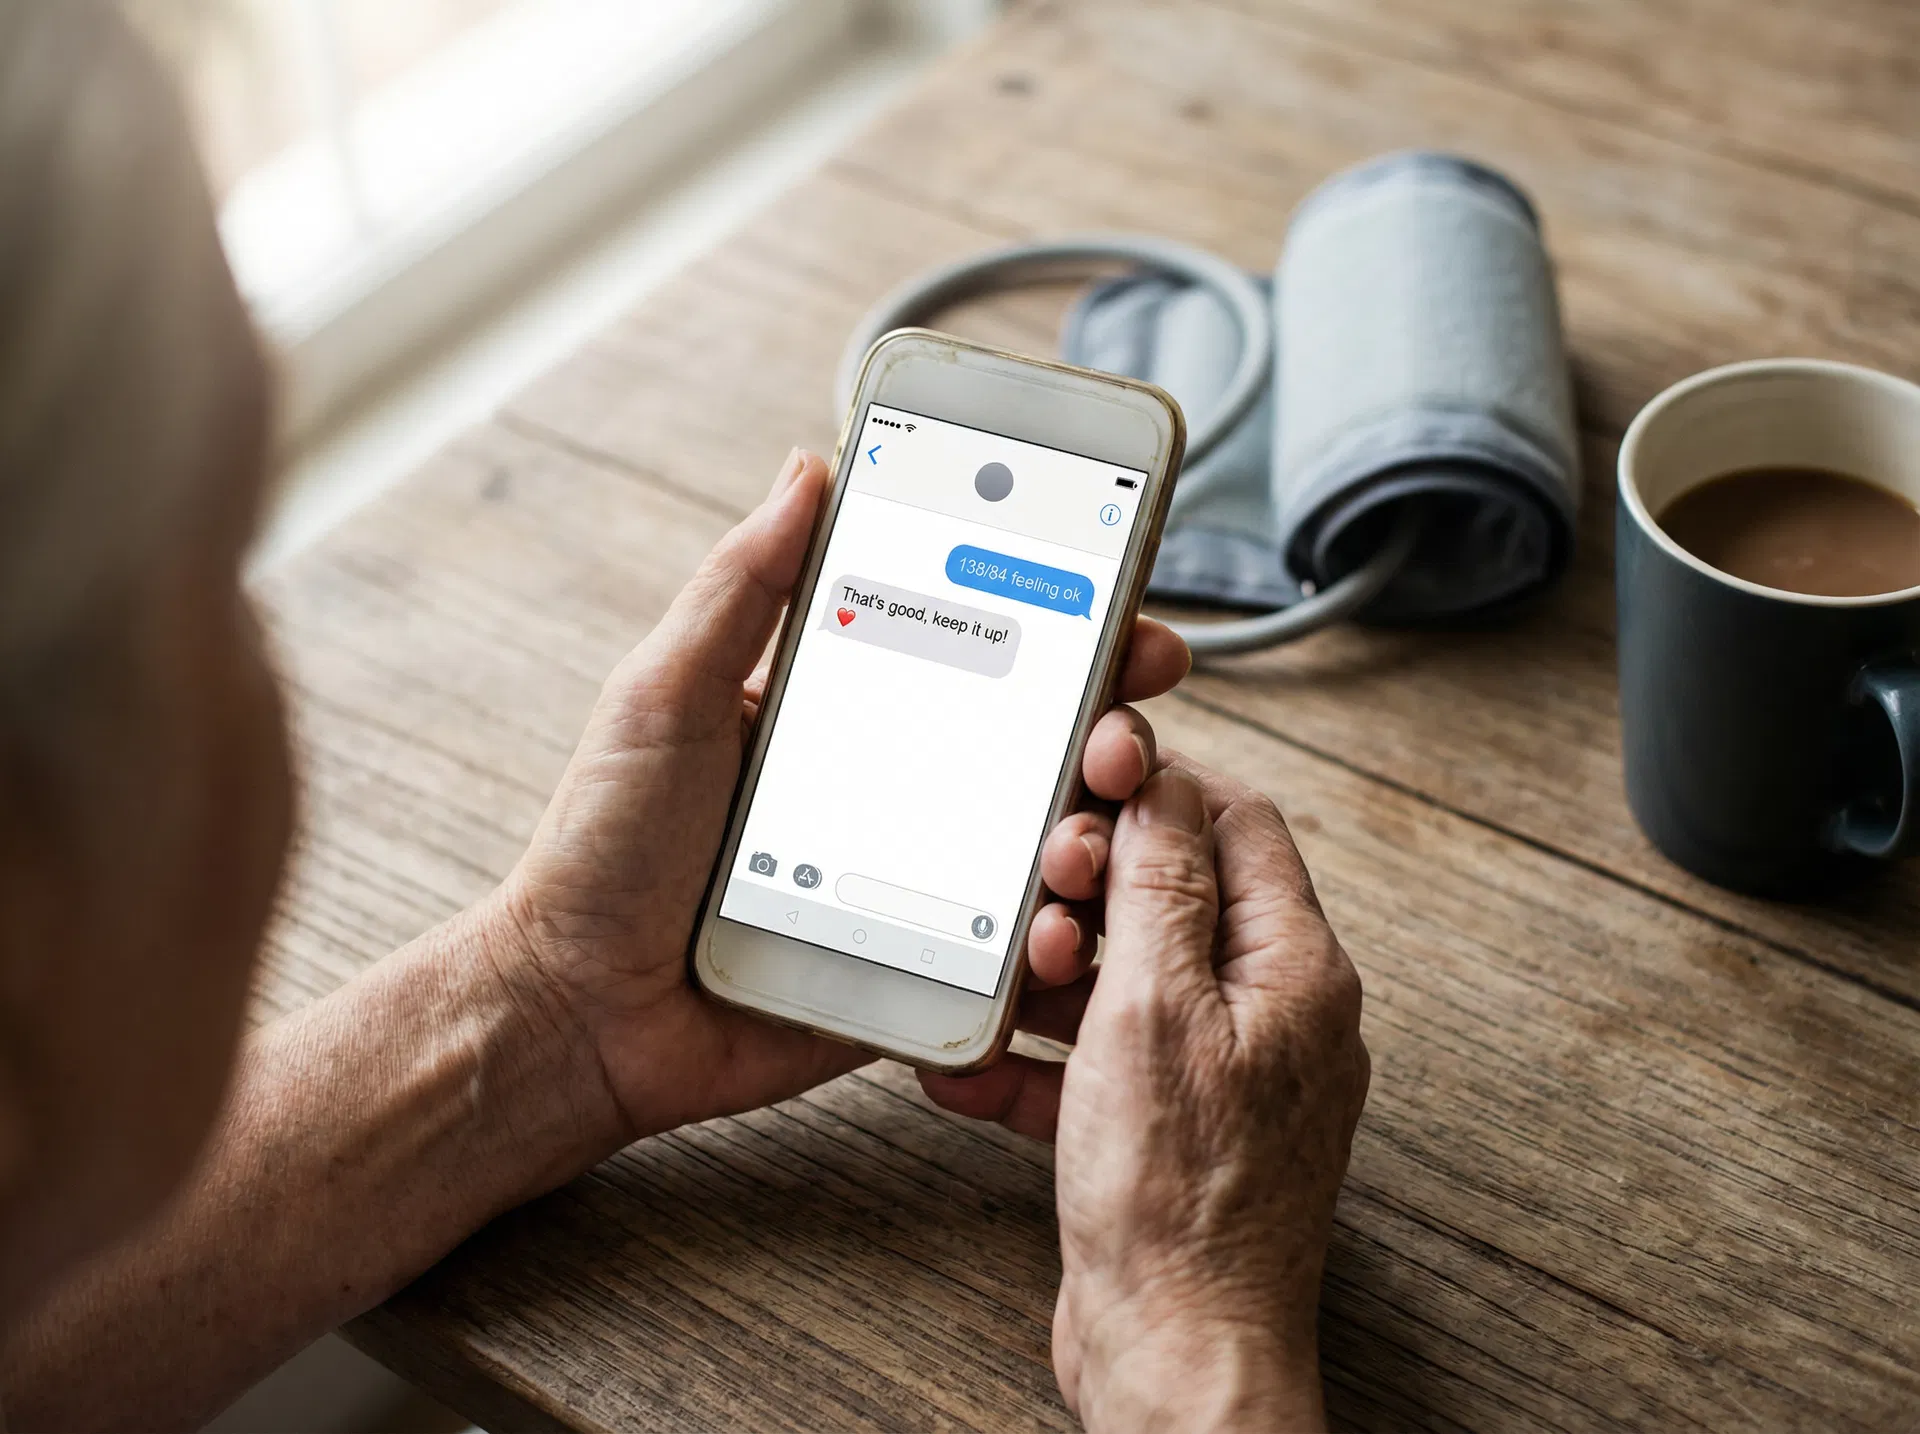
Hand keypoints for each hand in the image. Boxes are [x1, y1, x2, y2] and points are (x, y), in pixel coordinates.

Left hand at [492, 448, 1191, 1147]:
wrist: (581, 1009)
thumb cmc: (605, 847)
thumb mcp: (665, 695)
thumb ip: (742, 588)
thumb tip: (809, 467)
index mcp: (846, 708)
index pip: (975, 645)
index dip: (1061, 618)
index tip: (1122, 599)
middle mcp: (897, 785)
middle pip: (1036, 741)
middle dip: (1108, 724)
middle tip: (1119, 728)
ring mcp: (918, 879)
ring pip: (1043, 844)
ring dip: (1092, 828)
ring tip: (1084, 828)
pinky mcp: (917, 968)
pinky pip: (1009, 951)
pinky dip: (1052, 936)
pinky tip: (1056, 926)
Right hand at [922, 760, 1369, 1431]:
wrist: (1172, 1352)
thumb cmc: (1176, 1200)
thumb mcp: (1154, 1010)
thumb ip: (1161, 889)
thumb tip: (1165, 789)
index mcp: (1295, 971)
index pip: (1240, 827)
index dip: (1161, 793)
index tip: (1089, 786)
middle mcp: (1273, 1016)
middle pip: (1180, 901)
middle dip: (1094, 892)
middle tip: (1037, 899)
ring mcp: (1225, 1077)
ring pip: (1135, 981)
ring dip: (1057, 975)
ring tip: (1004, 986)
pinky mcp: (1174, 1131)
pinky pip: (1106, 1063)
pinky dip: (1044, 1059)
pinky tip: (980, 1068)